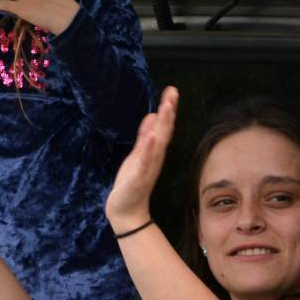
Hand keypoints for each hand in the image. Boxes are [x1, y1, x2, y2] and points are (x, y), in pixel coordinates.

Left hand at [105, 87, 178, 232]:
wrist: (126, 209)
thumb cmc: (132, 181)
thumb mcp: (138, 153)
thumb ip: (145, 135)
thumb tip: (152, 115)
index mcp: (154, 151)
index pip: (163, 126)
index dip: (168, 108)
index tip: (172, 90)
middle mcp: (154, 157)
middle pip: (164, 131)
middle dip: (169, 111)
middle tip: (173, 93)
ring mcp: (148, 166)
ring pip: (158, 143)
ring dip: (163, 125)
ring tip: (166, 107)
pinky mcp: (138, 177)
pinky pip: (145, 161)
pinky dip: (149, 149)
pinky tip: (152, 137)